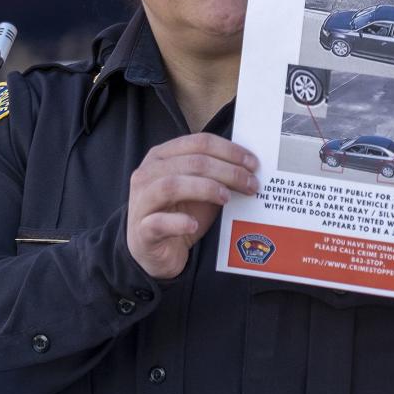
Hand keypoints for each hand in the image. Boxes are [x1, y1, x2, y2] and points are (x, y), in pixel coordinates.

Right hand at [126, 133, 257, 279]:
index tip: (252, 163)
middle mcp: (147, 174)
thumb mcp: (200, 191)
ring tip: (227, 198)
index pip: (198, 143)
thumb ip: (216, 175)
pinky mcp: (142, 231)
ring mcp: (141, 201)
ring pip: (171, 185)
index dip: (229, 150)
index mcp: (162, 156)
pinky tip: (194, 225)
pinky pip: (158, 222)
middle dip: (227, 171)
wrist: (156, 251)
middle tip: (251, 184)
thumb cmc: (179, 215)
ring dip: (205, 189)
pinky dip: (179, 222)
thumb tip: (249, 168)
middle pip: (191, 162)